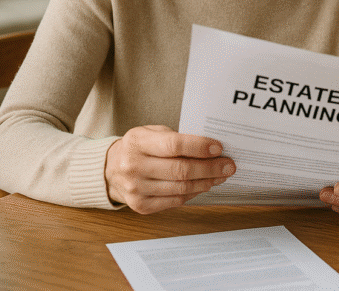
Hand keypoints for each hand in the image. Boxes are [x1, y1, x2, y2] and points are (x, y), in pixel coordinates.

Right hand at [104, 125, 234, 213]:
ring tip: (220, 176)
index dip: (199, 147)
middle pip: (180, 170)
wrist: (110, 170)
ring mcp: (136, 189)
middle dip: (210, 168)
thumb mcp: (151, 133)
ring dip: (206, 182)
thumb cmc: (139, 148)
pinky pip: (175, 201)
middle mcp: (133, 166)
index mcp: (137, 142)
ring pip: (181, 188)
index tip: (219, 148)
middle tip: (228, 165)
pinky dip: (193, 193)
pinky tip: (203, 185)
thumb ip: (176, 138)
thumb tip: (211, 147)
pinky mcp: (140, 206)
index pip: (174, 145)